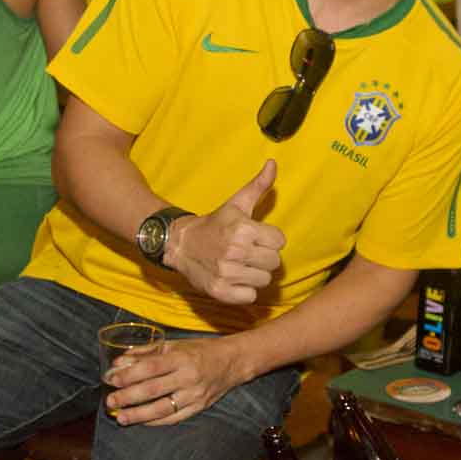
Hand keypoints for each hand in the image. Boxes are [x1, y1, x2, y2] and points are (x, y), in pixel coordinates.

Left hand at [105, 335, 246, 425]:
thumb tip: (120, 362)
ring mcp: (195, 394)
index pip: (151, 368)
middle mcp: (189, 377)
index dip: (129, 375)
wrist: (233, 361)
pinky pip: (174, 418)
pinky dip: (156, 421)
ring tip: (121, 417)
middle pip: (153, 390)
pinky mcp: (200, 407)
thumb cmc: (201, 350)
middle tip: (110, 402)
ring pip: (162, 408)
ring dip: (139, 414)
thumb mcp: (175, 344)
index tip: (112, 380)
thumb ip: (147, 352)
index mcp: (182, 357)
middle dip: (128, 397)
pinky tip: (142, 421)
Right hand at [166, 161, 284, 304]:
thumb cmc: (215, 223)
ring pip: (264, 280)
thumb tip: (273, 163)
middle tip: (249, 252)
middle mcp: (235, 251)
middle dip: (264, 257)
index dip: (270, 239)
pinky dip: (244, 291)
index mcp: (243, 229)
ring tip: (241, 265)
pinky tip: (235, 279)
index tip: (257, 237)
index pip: (280, 241)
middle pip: (274, 262)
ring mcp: (227, 273)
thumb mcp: (237, 203)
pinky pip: (250, 296)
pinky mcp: (220, 291)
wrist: (180, 244)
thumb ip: (259, 185)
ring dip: (255, 274)